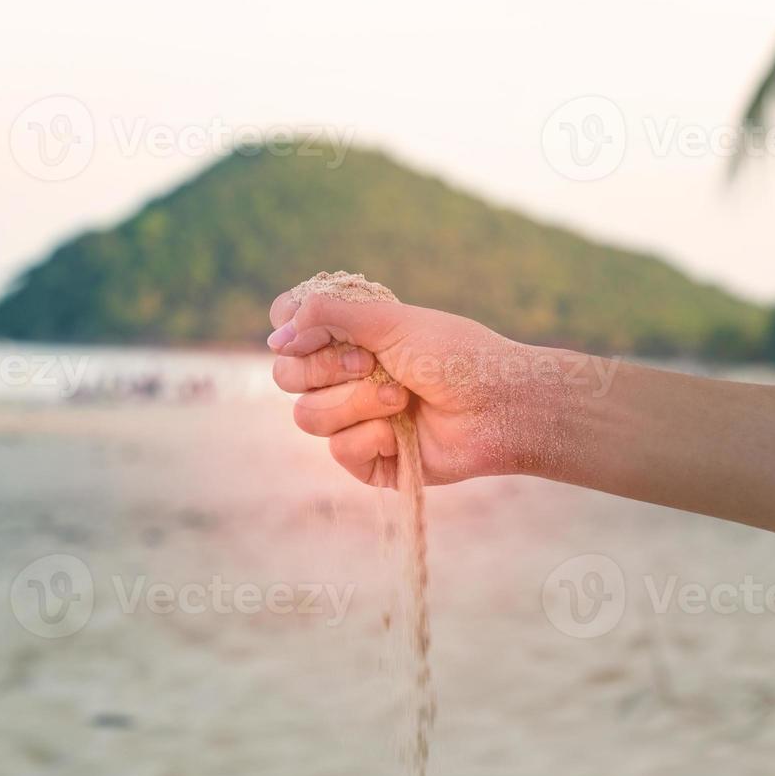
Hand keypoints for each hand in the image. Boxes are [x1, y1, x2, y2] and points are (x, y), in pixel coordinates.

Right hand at [267, 290, 568, 486]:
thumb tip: (275, 334)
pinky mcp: (367, 459)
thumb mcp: (389, 321)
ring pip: (307, 416)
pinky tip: (403, 430)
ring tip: (400, 398)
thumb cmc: (454, 355)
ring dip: (355, 404)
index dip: (292, 334)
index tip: (315, 330)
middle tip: (369, 363)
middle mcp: (344, 377)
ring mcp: (353, 419)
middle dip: (326, 369)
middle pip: (286, 376)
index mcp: (347, 337)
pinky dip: (372, 436)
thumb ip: (327, 316)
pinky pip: (338, 450)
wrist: (499, 405)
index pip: (287, 332)